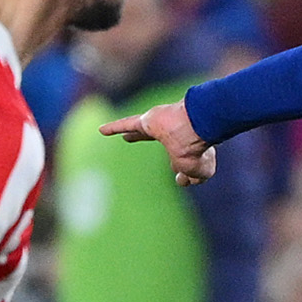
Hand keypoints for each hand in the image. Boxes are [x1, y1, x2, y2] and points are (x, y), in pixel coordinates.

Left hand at [102, 101, 216, 186]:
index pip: (178, 155)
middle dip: (147, 139)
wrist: (195, 130)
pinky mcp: (148, 121)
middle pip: (156, 137)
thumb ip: (191, 179)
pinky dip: (114, 127)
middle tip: (136, 140)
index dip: (178, 166)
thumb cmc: (199, 151)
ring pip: (141, 129)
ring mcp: (160, 125)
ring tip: (124, 136)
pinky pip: (127, 123)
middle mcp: (172, 133)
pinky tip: (101, 130)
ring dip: (133, 133)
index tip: (180, 176)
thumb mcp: (200, 173)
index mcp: (186, 145)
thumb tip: (181, 181)